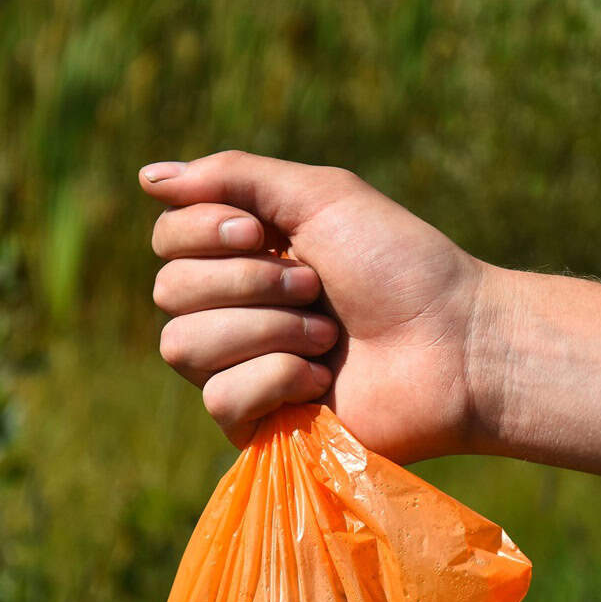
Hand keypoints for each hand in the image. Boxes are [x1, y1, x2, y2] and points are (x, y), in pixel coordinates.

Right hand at [140, 150, 490, 462]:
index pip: (168, 239)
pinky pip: (220, 400)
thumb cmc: (399, 265)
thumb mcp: (321, 196)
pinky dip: (275, 380)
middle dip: (248, 284)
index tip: (263, 234)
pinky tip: (321, 382)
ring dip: (266, 332)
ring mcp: (242, 370)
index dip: (203, 233)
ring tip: (326, 337)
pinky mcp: (259, 425)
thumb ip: (235, 177)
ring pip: (184, 347)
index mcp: (244, 254)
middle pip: (168, 291)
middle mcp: (234, 310)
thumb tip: (147, 177)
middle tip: (315, 288)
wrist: (453, 343)